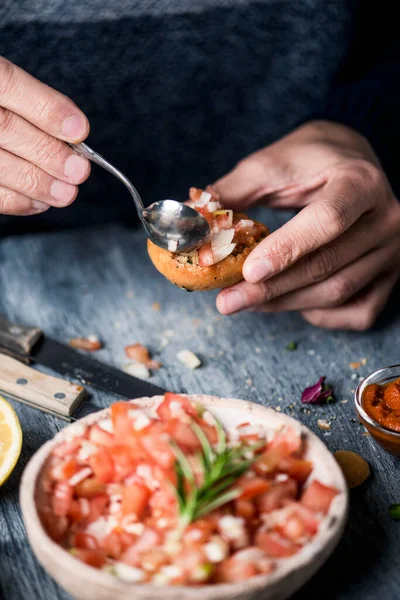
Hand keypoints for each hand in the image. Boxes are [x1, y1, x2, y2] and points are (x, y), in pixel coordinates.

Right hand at [0, 56, 90, 215]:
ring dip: (38, 183)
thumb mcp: (3, 87)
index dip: (47, 109)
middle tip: (78, 171)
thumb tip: (74, 131)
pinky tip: (39, 201)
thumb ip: (31, 102)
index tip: (79, 131)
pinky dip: (17, 200)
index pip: (10, 84)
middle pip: (6, 128)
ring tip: (66, 193)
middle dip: (49, 153)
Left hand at [214, 121, 399, 329]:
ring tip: (243, 303)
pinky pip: (357, 311)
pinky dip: (320, 314)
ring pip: (336, 292)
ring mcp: (392, 251)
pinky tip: (290, 303)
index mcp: (359, 181)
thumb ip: (232, 193)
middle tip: (226, 301)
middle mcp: (386, 218)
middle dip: (271, 289)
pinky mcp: (391, 275)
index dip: (287, 249)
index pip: (327, 220)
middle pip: (327, 265)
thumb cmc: (309, 160)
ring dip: (285, 304)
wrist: (351, 161)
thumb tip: (188, 224)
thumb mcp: (269, 165)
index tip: (248, 271)